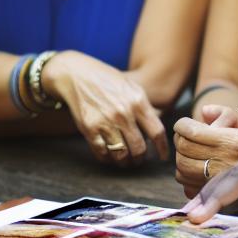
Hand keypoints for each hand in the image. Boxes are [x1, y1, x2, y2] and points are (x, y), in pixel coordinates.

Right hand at [41, 52, 167, 166]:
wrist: (76, 74)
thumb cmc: (106, 80)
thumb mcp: (131, 86)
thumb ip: (144, 107)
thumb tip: (155, 131)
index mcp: (137, 101)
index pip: (157, 132)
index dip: (162, 148)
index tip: (162, 157)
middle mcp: (123, 113)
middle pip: (139, 148)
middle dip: (140, 159)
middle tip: (139, 160)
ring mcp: (105, 122)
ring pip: (121, 154)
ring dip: (125, 162)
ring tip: (125, 161)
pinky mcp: (89, 129)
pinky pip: (102, 153)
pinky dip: (107, 159)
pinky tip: (109, 156)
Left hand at [172, 105, 237, 197]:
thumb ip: (226, 114)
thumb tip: (204, 111)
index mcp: (232, 141)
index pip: (191, 133)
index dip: (181, 126)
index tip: (182, 124)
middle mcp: (226, 162)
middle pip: (184, 150)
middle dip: (180, 141)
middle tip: (185, 138)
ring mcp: (221, 184)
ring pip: (182, 171)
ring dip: (182, 161)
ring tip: (192, 155)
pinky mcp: (217, 200)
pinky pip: (189, 188)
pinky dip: (188, 180)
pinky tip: (199, 173)